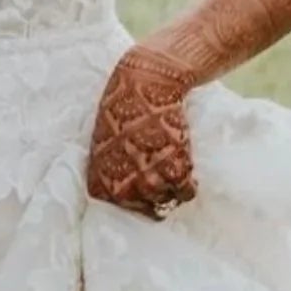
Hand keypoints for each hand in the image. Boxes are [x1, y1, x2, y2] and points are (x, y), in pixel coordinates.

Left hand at [86, 43, 198, 221]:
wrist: (146, 82)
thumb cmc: (123, 106)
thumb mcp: (105, 140)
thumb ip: (112, 166)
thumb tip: (124, 184)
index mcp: (101, 177)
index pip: (116, 204)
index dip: (133, 198)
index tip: (141, 188)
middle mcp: (124, 183)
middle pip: (145, 208)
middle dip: (155, 198)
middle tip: (162, 182)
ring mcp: (149, 178)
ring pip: (166, 203)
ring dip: (172, 192)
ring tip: (174, 175)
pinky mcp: (174, 168)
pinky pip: (186, 192)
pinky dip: (189, 187)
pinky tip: (188, 175)